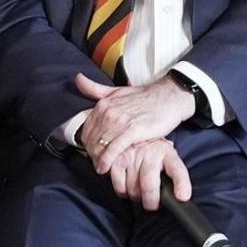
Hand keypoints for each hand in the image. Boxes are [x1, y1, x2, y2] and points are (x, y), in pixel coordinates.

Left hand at [74, 74, 196, 172]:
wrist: (168, 97)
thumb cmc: (145, 97)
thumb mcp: (117, 91)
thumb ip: (96, 89)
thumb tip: (77, 78)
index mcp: (103, 104)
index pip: (86, 130)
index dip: (87, 144)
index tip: (92, 152)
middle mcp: (108, 112)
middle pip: (91, 140)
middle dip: (91, 154)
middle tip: (96, 163)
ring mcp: (119, 122)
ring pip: (100, 146)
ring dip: (97, 160)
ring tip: (100, 168)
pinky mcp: (132, 131)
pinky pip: (113, 149)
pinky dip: (107, 161)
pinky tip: (105, 168)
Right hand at [100, 137, 191, 210]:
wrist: (129, 133)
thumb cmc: (152, 152)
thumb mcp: (166, 156)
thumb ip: (172, 174)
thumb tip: (180, 197)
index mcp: (167, 153)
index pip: (177, 169)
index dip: (181, 184)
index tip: (183, 196)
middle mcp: (150, 153)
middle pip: (149, 185)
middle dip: (151, 201)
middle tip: (152, 205)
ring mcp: (132, 155)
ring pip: (133, 189)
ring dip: (136, 196)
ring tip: (139, 190)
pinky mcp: (116, 160)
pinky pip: (120, 187)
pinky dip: (123, 192)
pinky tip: (127, 185)